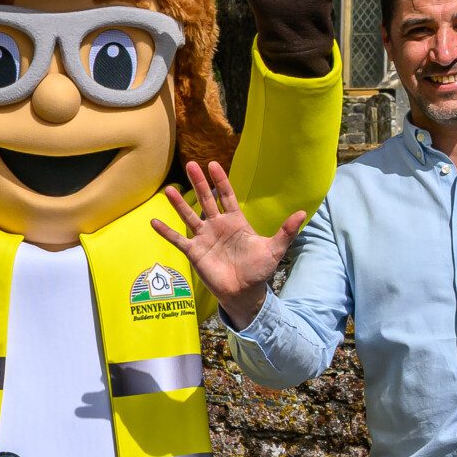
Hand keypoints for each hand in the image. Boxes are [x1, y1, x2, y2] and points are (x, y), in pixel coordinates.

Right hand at [151, 161, 307, 326]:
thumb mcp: (274, 249)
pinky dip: (166, 232)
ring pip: (189, 216)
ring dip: (179, 204)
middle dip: (199, 182)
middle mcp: (218, 226)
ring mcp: (204, 238)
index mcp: (236, 221)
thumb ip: (286, 231)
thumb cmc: (259, 270)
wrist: (244, 293)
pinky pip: (178, 240)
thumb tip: (303, 213)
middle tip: (191, 164)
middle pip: (206, 199)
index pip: (227, 196)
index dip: (221, 181)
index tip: (213, 164)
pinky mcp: (195, 252)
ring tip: (168, 190)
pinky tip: (153, 222)